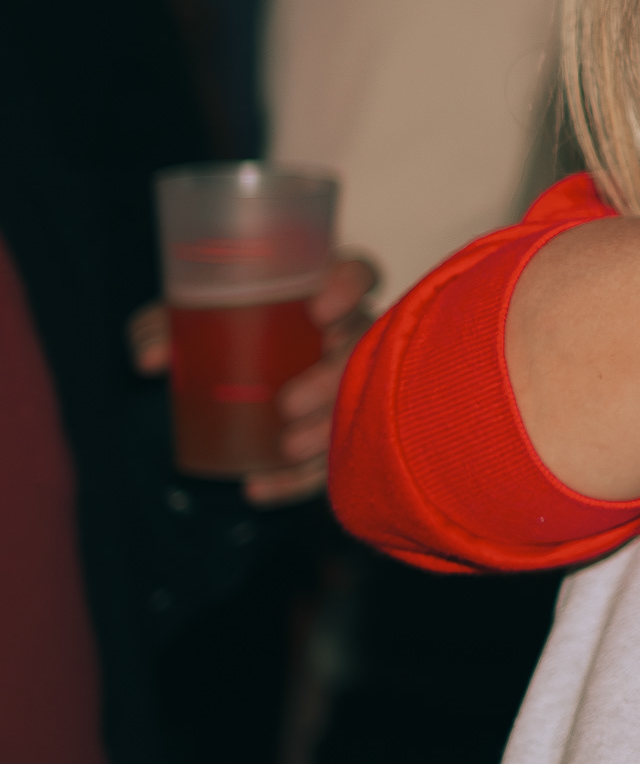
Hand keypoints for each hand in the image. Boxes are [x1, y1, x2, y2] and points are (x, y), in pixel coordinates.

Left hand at [132, 253, 377, 506]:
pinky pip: (330, 458)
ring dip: (326, 430)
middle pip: (362, 346)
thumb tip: (152, 359)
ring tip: (286, 450)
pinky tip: (258, 488)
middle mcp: (347, 334)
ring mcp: (349, 384)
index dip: (350, 287)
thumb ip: (161, 326)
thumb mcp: (183, 322)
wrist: (210, 390)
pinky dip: (296, 480)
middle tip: (289, 403)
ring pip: (358, 404)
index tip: (318, 310)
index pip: (356, 275)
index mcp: (319, 293)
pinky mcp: (334, 432)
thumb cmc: (212, 336)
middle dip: (332, 378)